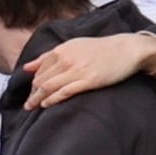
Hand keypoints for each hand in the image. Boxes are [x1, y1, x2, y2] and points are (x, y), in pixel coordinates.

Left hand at [28, 29, 155, 106]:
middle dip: (32, 93)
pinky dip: (52, 99)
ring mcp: (77, 70)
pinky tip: (46, 105)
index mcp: (61, 50)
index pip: (38, 71)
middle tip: (28, 104)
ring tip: (32, 107)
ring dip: (37, 99)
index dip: (32, 84)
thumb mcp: (73, 46)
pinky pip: (64, 92)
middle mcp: (66, 59)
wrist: (128, 49)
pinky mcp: (89, 80)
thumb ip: (48, 57)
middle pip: (40, 80)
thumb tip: (26, 68)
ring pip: (48, 86)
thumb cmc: (101, 49)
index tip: (30, 93)